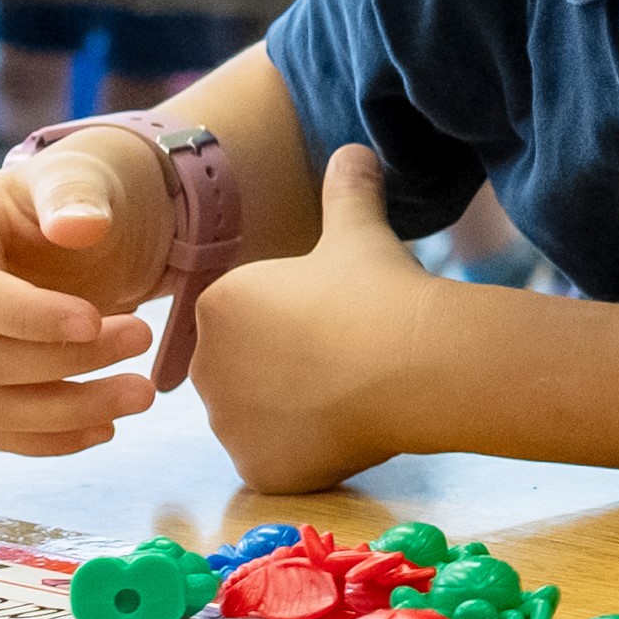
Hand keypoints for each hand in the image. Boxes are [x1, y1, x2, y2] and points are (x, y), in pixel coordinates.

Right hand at [0, 132, 168, 453]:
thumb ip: (75, 192)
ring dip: (70, 410)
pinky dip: (53, 439)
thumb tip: (77, 226)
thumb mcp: (80, 174)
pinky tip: (108, 427)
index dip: (29, 317)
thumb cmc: (74, 194)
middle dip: (68, 361)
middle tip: (143, 338)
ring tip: (141, 393)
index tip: (96, 319)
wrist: (77, 230)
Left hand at [190, 145, 433, 490]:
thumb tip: (355, 149)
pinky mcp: (256, 468)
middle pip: (243, 373)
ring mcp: (228, 424)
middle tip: (343, 363)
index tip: (334, 322)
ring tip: (348, 397)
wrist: (413, 363)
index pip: (244, 323)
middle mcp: (205, 366)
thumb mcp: (358, 231)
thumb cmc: (378, 291)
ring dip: (290, 415)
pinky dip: (304, 455)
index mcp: (217, 305)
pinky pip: (276, 462)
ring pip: (258, 421)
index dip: (293, 325)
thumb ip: (347, 190)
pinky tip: (345, 433)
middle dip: (282, 373)